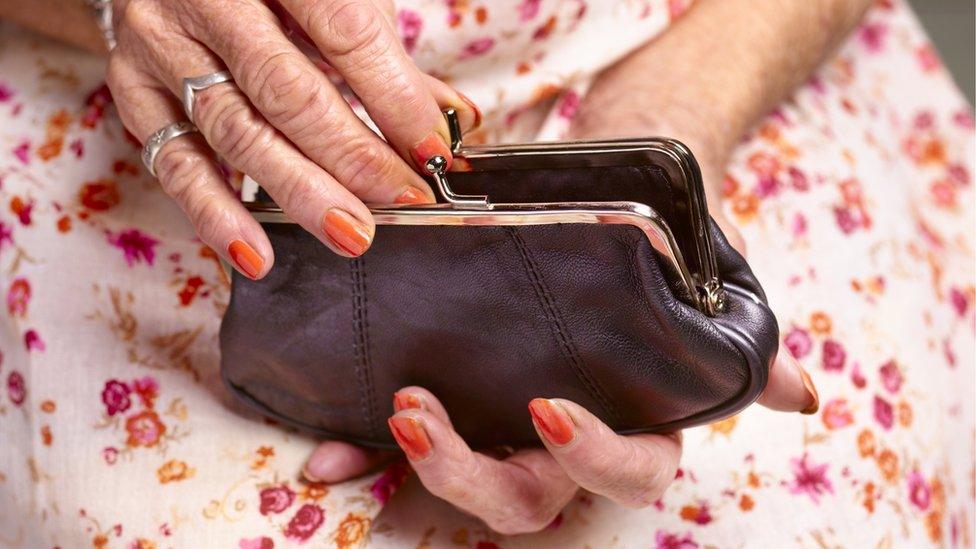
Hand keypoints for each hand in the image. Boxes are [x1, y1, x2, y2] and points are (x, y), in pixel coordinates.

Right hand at [105, 0, 479, 277]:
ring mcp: (161, 42)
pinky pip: (175, 163)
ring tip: (351, 233)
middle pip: (288, 91)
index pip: (345, 32)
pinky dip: (217, 214)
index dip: (394, 98)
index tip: (431, 150)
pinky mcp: (134, 90)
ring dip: (300, 192)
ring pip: (236, 131)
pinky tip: (256, 254)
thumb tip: (451, 122)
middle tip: (401, 200)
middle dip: (352, 156)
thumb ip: (389, 60)